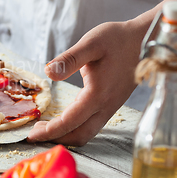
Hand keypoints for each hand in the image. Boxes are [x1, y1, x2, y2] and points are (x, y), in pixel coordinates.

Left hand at [27, 21, 143, 145]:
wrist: (146, 39)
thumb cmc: (118, 39)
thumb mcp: (91, 43)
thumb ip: (69, 59)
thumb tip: (48, 72)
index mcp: (97, 94)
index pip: (69, 122)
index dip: (49, 131)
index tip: (31, 135)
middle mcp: (105, 106)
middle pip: (79, 135)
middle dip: (56, 138)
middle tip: (34, 134)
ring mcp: (110, 107)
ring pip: (87, 132)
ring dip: (66, 135)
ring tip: (45, 128)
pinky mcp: (112, 104)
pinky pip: (92, 125)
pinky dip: (75, 128)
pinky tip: (63, 119)